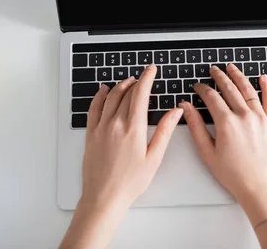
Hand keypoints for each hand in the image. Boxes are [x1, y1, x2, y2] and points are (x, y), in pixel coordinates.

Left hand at [81, 64, 183, 209]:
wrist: (103, 197)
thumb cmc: (130, 182)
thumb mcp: (154, 158)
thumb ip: (164, 131)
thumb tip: (175, 112)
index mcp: (133, 129)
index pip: (140, 94)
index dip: (147, 78)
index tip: (151, 69)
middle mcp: (115, 124)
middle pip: (126, 93)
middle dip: (136, 81)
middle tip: (143, 77)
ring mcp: (100, 128)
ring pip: (110, 97)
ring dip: (120, 86)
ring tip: (128, 81)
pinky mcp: (90, 134)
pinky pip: (94, 108)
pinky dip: (99, 96)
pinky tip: (103, 91)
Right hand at [179, 64, 266, 202]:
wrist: (260, 187)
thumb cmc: (234, 175)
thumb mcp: (208, 152)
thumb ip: (196, 127)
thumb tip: (186, 108)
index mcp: (227, 123)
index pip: (212, 97)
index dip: (202, 89)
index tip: (198, 87)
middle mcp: (245, 117)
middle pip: (230, 89)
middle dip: (219, 77)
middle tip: (213, 70)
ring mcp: (260, 119)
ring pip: (248, 90)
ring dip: (238, 76)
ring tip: (231, 68)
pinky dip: (266, 87)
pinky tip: (263, 78)